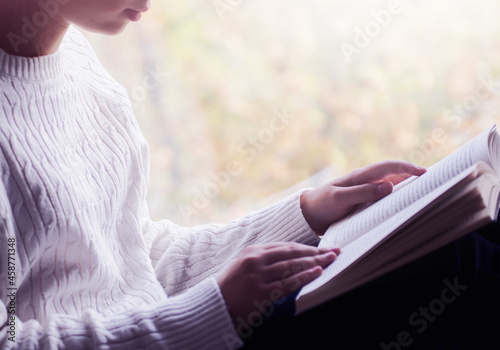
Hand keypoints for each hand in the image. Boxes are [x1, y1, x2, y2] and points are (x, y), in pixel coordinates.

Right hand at [217, 242, 339, 330]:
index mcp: (254, 250)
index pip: (287, 246)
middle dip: (316, 251)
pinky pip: (287, 283)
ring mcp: (258, 275)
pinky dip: (304, 276)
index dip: (308, 246)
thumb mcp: (247, 265)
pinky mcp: (260, 292)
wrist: (215, 303)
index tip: (323, 247)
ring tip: (330, 259)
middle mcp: (256, 259)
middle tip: (335, 251)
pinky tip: (317, 272)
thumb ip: (267, 259)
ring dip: (314, 262)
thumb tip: (295, 257)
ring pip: (292, 265)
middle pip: (293, 253)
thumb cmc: (234, 285)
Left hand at [300, 160, 425, 233]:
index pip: (388, 167)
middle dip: (413, 175)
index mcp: (360, 177)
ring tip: (426, 192)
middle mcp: (366, 181)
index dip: (407, 168)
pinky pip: (385, 197)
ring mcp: (365, 191)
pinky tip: (405, 204)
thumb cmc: (322, 204)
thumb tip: (389, 187)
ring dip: (407, 186)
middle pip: (394, 174)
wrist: (308, 213)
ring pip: (392, 185)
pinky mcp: (364, 202)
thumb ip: (361, 193)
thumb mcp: (339, 199)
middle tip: (435, 180)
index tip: (425, 173)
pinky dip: (397, 198)